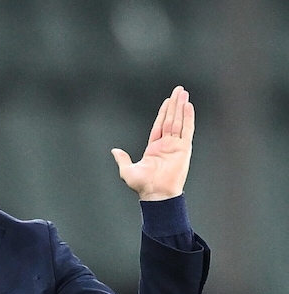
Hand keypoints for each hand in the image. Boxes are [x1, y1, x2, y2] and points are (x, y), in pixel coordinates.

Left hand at [111, 86, 194, 200]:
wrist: (156, 194)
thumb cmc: (143, 185)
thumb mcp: (127, 170)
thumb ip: (123, 159)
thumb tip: (115, 151)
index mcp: (155, 148)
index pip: (160, 125)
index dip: (164, 112)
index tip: (168, 101)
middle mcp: (167, 145)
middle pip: (171, 119)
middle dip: (175, 104)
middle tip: (179, 90)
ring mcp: (176, 146)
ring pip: (179, 121)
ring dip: (181, 107)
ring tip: (183, 93)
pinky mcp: (184, 149)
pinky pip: (187, 130)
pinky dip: (188, 118)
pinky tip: (188, 106)